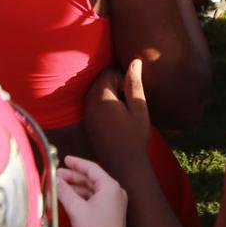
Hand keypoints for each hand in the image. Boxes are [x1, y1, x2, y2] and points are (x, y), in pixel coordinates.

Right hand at [55, 155, 127, 226]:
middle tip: (57, 175)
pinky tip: (69, 199)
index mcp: (111, 187)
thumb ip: (64, 191)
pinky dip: (83, 197)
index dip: (76, 163)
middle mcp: (116, 192)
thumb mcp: (76, 209)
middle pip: (92, 179)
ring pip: (93, 190)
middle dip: (73, 177)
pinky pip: (96, 199)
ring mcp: (115, 203)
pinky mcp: (112, 213)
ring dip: (77, 188)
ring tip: (60, 187)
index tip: (65, 159)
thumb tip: (55, 180)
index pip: (92, 168)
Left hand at [83, 59, 152, 176]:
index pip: (107, 73)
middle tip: (128, 97)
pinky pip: (92, 103)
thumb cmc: (135, 137)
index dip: (122, 77)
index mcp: (102, 98)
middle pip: (98, 81)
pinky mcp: (86, 122)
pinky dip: (103, 103)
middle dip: (114, 83)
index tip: (131, 90)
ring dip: (108, 93)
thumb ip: (134, 84)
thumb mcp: (139, 108)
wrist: (124, 165)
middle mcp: (90, 104)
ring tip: (123, 106)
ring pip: (94, 92)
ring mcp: (86, 113)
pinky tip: (115, 116)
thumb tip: (135, 61)